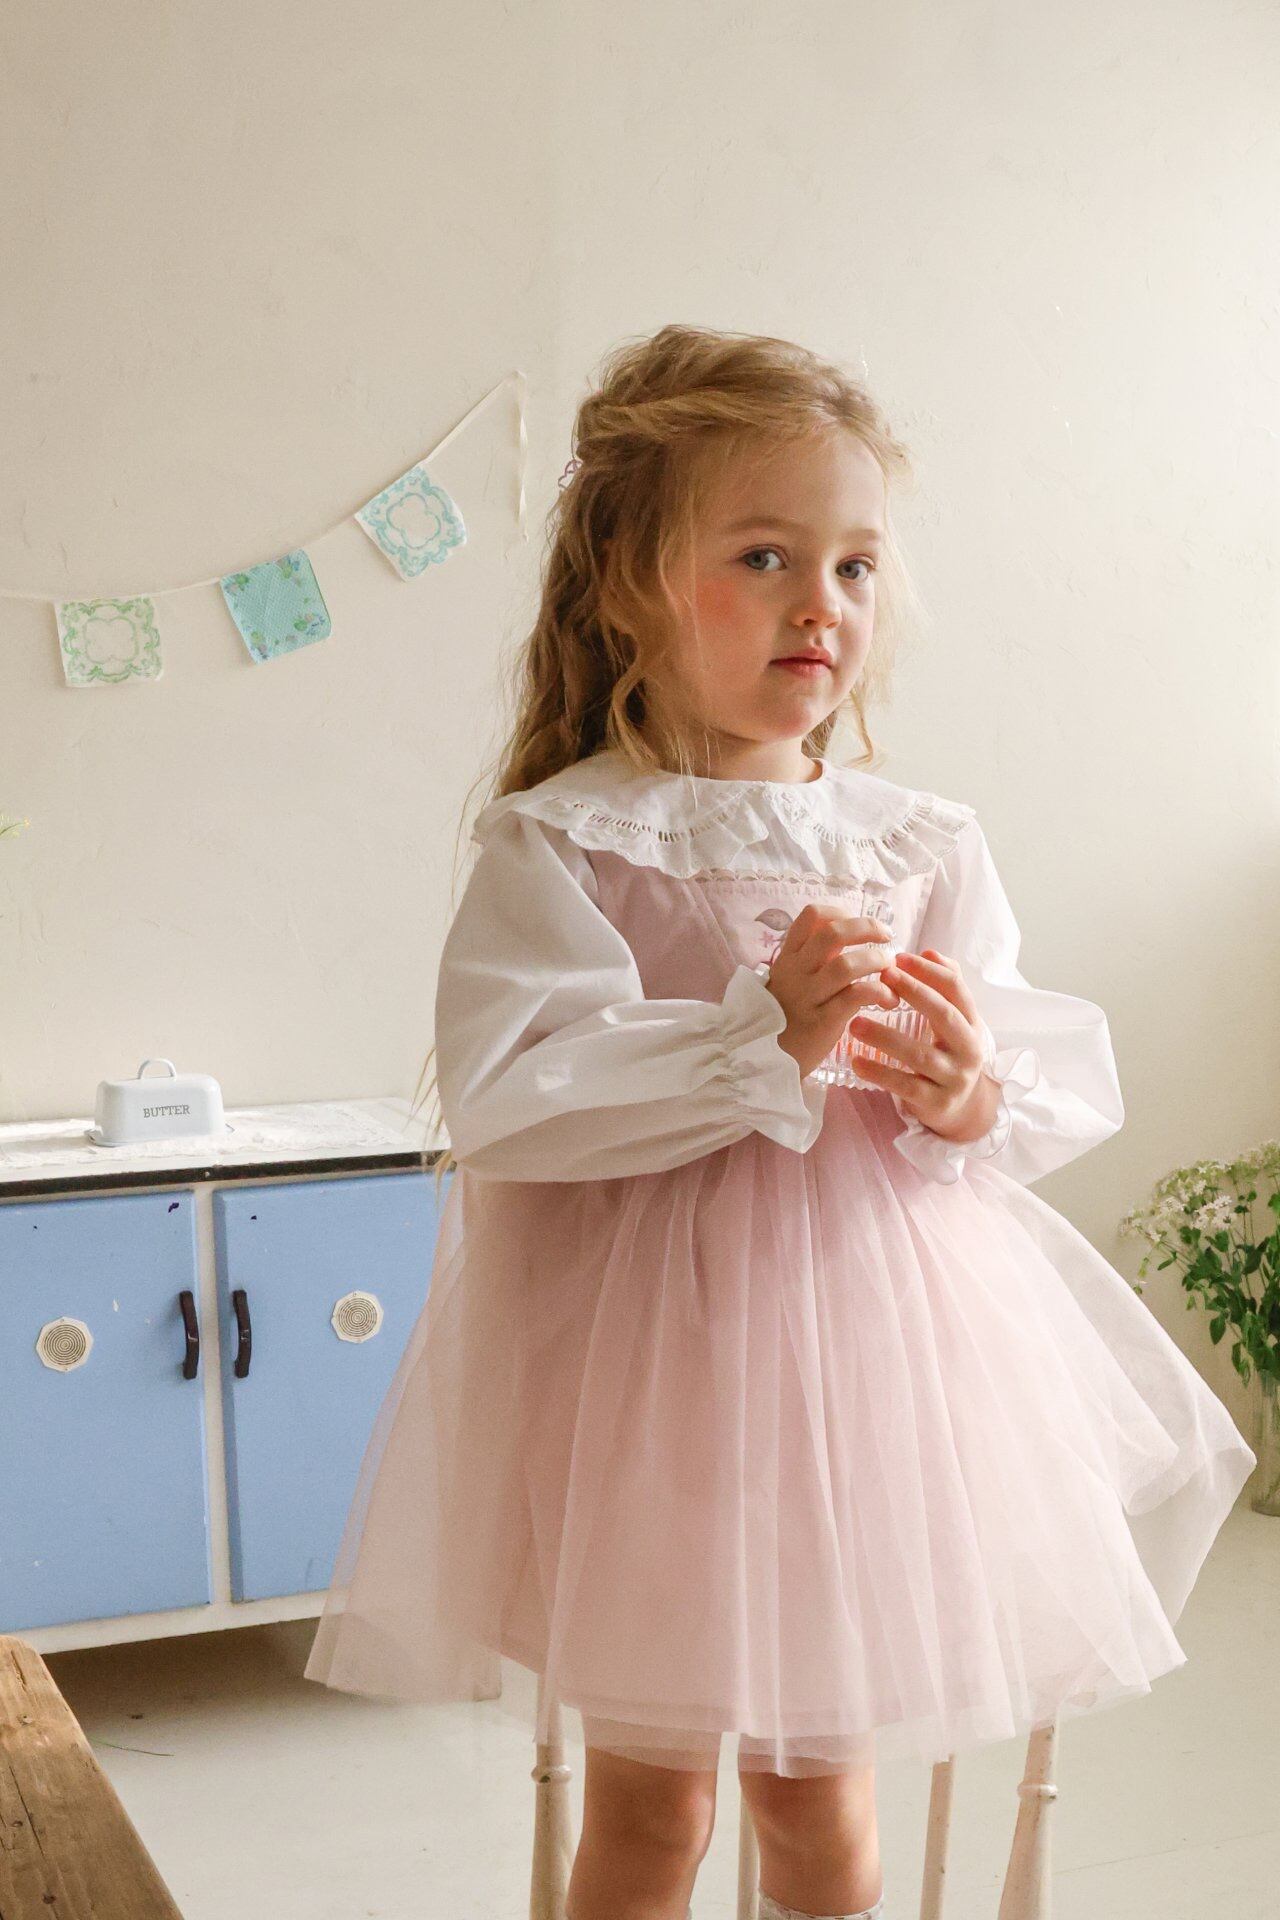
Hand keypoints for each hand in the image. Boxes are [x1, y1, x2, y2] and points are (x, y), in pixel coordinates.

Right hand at [766, 904, 903, 1079]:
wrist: (762, 1059)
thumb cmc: (784, 1018)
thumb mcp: (790, 981)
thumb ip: (814, 960)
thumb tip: (849, 939)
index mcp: (788, 957)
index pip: (812, 916)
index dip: (841, 913)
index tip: (858, 925)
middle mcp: (796, 971)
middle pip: (833, 933)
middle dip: (867, 927)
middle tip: (887, 936)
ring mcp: (808, 996)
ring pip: (847, 964)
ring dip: (877, 961)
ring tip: (889, 969)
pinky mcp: (822, 1021)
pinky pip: (856, 996)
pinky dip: (880, 992)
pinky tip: (889, 1000)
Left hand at [847, 948, 1001, 1143]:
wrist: (963, 1110)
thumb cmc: (950, 1054)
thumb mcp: (955, 1022)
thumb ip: (945, 987)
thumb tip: (930, 951)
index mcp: (972, 1023)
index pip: (956, 990)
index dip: (929, 971)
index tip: (899, 957)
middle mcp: (969, 1049)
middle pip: (943, 1016)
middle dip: (914, 993)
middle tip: (883, 976)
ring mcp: (954, 1078)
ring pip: (920, 1055)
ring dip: (885, 1037)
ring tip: (855, 1024)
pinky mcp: (936, 1103)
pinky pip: (905, 1086)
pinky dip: (880, 1073)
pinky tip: (857, 1062)